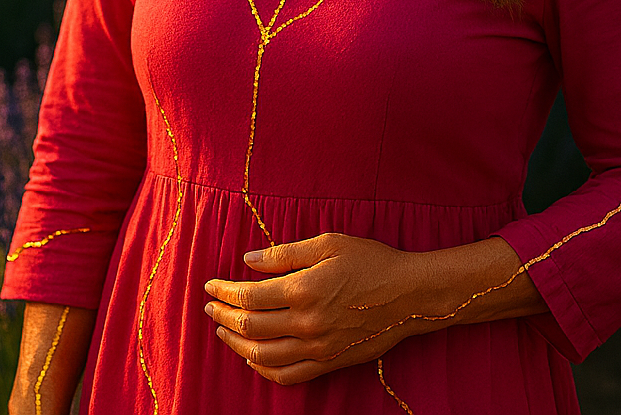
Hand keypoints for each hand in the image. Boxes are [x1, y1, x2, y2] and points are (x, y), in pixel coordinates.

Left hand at [202, 232, 431, 384]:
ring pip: (263, 355)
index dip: (224, 291)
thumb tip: (248, 260)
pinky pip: (288, 375)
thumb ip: (285, 253)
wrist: (410, 295)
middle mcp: (307, 322)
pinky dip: (264, 370)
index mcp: (303, 289)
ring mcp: (318, 347)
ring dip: (236, 344)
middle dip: (223, 316)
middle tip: (210, 307)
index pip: (248, 296)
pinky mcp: (329, 362)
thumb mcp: (329, 244)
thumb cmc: (372, 262)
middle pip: (249, 325)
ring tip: (223, 331)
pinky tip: (253, 358)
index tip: (211, 285)